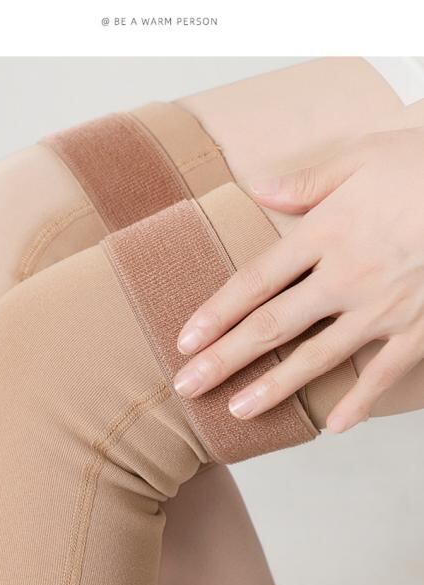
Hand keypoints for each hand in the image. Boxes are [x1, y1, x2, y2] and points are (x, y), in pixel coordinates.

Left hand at [173, 127, 423, 432]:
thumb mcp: (362, 156)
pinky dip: (359, 401)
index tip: (185, 341)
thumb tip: (255, 187)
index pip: (255, 280)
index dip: (216, 313)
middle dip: (225, 359)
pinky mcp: (418, 329)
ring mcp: (383, 308)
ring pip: (317, 356)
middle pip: (272, 325)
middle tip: (188, 388)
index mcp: (326, 232)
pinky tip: (333, 427)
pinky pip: (383, 374)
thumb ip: (306, 179)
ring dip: (275, 387)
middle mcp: (346, 276)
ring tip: (237, 412)